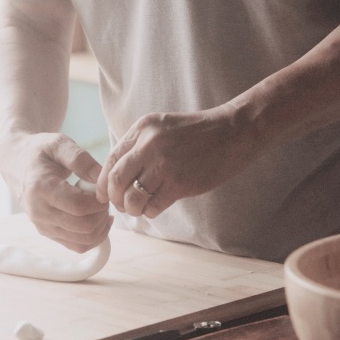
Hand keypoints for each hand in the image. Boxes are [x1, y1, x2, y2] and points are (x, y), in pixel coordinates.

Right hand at [0, 132, 111, 252]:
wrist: (17, 163)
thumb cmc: (41, 151)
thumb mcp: (59, 143)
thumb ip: (81, 159)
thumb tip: (102, 177)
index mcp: (41, 188)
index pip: (78, 205)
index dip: (100, 199)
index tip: (104, 187)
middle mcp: (39, 212)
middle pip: (83, 226)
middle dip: (103, 212)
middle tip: (105, 196)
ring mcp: (42, 226)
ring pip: (83, 240)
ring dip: (101, 225)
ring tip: (102, 206)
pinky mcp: (48, 233)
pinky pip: (77, 246)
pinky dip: (95, 236)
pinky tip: (99, 218)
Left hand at [96, 107, 257, 218]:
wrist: (235, 132)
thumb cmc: (199, 133)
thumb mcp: (163, 127)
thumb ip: (140, 146)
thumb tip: (116, 177)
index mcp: (143, 128)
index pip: (110, 160)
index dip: (105, 182)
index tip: (108, 193)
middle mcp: (149, 144)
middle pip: (115, 181)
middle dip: (115, 198)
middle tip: (123, 204)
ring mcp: (165, 164)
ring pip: (132, 198)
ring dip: (133, 208)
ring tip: (141, 207)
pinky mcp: (180, 183)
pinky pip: (152, 206)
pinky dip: (150, 212)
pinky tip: (157, 207)